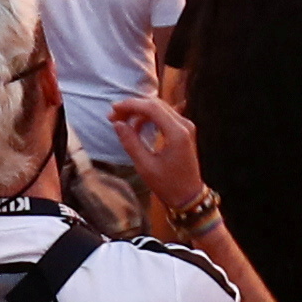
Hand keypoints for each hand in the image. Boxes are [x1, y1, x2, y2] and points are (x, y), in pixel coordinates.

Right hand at [106, 86, 209, 227]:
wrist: (189, 196)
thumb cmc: (168, 185)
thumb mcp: (145, 166)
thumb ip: (131, 142)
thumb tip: (117, 124)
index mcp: (177, 133)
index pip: (152, 108)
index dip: (130, 105)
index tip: (113, 109)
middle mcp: (184, 125)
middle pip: (155, 104)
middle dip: (133, 107)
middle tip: (114, 116)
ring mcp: (186, 127)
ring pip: (159, 109)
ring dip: (139, 112)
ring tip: (122, 122)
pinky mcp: (184, 131)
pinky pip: (164, 117)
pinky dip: (148, 118)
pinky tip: (136, 129)